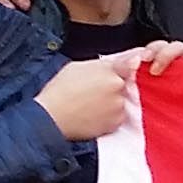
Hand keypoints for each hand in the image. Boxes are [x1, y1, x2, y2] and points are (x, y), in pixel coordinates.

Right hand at [38, 52, 154, 141]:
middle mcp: (118, 88)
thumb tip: (131, 58)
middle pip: (124, 84)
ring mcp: (118, 107)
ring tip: (90, 104)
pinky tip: (92, 114)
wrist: (51, 117)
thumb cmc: (60, 90)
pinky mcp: (115, 124)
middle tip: (94, 90)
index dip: (129, 64)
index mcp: (109, 70)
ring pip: (121, 101)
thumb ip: (106, 63)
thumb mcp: (78, 66)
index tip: (130, 64)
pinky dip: (109, 116)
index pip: (129, 64)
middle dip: (114, 85)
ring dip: (113, 102)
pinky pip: (117, 117)